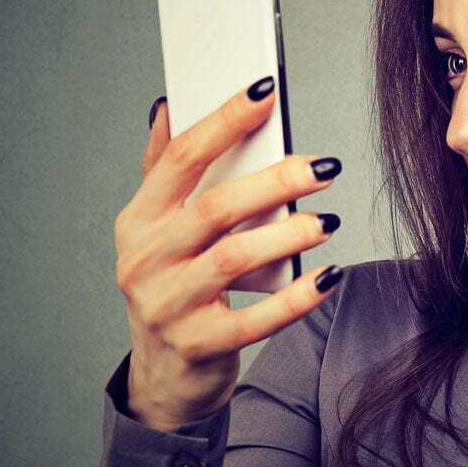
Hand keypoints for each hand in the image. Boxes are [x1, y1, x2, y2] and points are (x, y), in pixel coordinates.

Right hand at [114, 79, 343, 430]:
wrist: (166, 375)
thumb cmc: (174, 288)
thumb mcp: (158, 231)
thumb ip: (162, 171)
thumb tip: (167, 107)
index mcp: (138, 221)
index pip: (180, 159)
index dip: (224, 120)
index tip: (266, 90)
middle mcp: (145, 261)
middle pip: (214, 207)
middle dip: (274, 180)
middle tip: (323, 166)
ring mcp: (168, 307)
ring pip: (234, 259)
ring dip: (289, 235)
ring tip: (327, 220)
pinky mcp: (199, 346)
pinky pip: (256, 320)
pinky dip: (297, 298)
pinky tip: (329, 276)